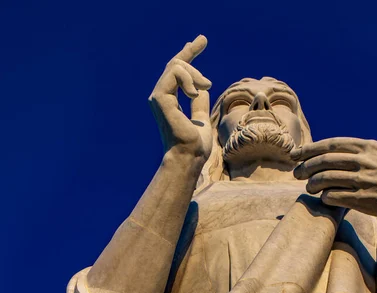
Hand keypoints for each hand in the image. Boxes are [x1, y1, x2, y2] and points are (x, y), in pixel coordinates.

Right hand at [149, 35, 212, 161]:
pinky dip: (188, 79)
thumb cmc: (195, 145)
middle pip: (175, 63)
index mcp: (169, 100)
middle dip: (192, 56)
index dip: (189, 53)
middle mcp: (160, 96)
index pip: (177, 70)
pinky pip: (174, 73)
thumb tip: (203, 89)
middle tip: (209, 81)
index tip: (201, 40)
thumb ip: (198, 103)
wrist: (189, 157)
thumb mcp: (200, 118)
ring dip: (194, 74)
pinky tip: (194, 92)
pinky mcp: (160, 98)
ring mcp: (158, 96)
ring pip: (176, 66)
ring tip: (206, 86)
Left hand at [292, 138, 376, 219]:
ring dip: (312, 184)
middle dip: (305, 167)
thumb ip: (358, 149)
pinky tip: (324, 197)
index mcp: (367, 147)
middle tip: (296, 173)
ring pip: (326, 179)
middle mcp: (364, 162)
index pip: (330, 145)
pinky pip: (334, 196)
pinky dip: (325, 196)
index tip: (296, 154)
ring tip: (309, 187)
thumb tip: (329, 148)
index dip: (309, 149)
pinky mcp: (363, 200)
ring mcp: (364, 181)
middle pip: (324, 162)